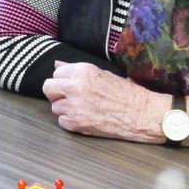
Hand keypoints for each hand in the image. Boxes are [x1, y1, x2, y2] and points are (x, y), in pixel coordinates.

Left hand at [40, 62, 166, 141]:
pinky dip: (71, 121)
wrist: (141, 113)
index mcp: (82, 71)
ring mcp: (74, 106)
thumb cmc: (127, 93)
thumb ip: (76, 70)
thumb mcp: (102, 74)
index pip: (56, 73)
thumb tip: (57, 64)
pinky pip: (62, 121)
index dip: (63, 79)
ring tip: (82, 108)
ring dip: (65, 108)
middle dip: (56, 92)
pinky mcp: (76, 123)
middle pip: (48, 88)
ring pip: (55, 106)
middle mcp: (74, 87)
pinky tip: (84, 118)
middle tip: (69, 96)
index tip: (71, 84)